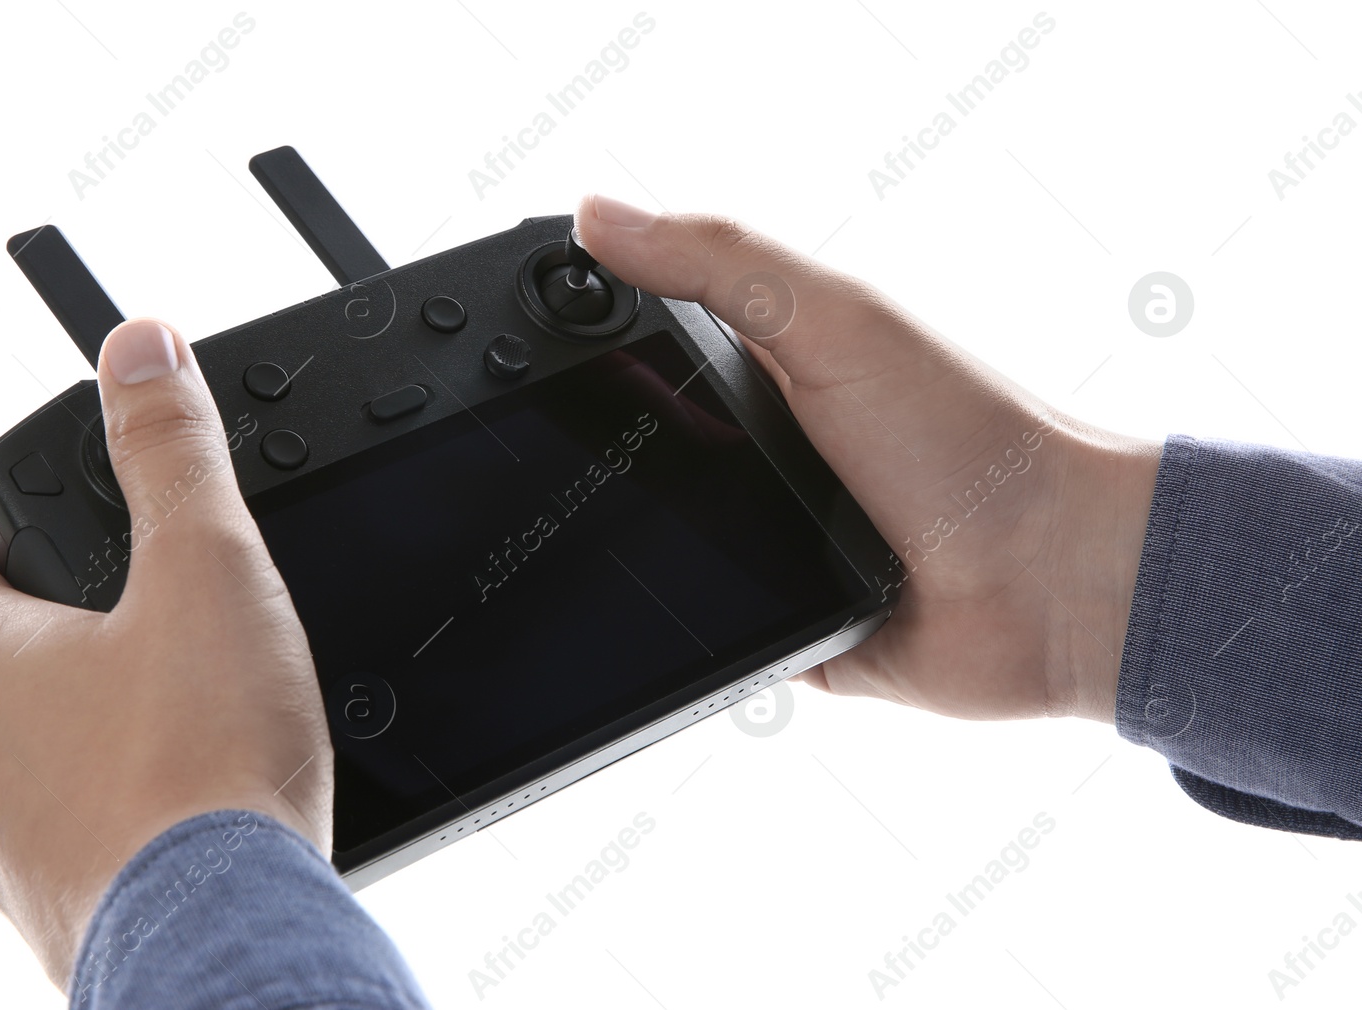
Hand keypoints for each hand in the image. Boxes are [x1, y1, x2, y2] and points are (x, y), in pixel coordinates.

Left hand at [0, 318, 333, 986]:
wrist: (227, 933)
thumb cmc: (203, 762)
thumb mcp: (205, 568)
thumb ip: (170, 452)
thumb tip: (136, 348)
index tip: (49, 544)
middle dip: (56, 649)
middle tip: (148, 636)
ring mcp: (2, 852)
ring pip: (22, 771)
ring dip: (82, 743)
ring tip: (179, 729)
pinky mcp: (57, 916)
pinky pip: (68, 848)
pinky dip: (113, 822)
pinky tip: (187, 815)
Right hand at [576, 195, 1161, 721]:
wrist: (1052, 582)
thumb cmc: (970, 438)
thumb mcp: (834, 321)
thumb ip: (718, 263)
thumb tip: (597, 216)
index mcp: (779, 367)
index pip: (658, 339)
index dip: (592, 336)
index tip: (526, 338)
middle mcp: (775, 451)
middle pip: (649, 444)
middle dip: (599, 454)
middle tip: (537, 459)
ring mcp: (778, 540)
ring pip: (666, 542)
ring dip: (641, 546)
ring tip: (588, 542)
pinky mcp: (786, 626)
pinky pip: (709, 630)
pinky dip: (689, 627)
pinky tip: (657, 620)